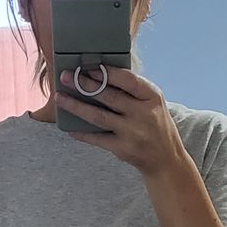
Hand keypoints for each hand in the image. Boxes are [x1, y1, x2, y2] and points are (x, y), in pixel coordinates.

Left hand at [55, 67, 185, 176]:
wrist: (165, 159)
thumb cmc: (155, 124)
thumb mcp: (152, 102)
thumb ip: (132, 90)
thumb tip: (99, 73)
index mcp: (152, 97)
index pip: (128, 80)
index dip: (107, 73)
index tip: (89, 67)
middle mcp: (143, 114)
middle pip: (109, 96)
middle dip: (85, 85)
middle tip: (66, 76)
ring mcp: (132, 133)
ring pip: (99, 117)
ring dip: (76, 106)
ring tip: (60, 98)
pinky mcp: (123, 149)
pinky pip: (98, 139)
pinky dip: (82, 133)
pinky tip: (69, 127)